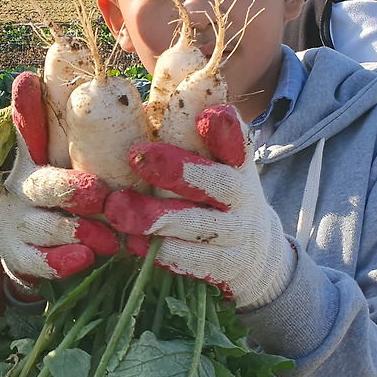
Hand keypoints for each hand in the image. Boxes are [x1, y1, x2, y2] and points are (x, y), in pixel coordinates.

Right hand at [0, 71, 118, 288]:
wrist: (37, 252)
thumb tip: (143, 109)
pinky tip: (84, 258)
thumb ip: (102, 144)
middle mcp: (24, 185)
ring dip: (78, 230)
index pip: (31, 127)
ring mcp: (18, 221)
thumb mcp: (80, 168)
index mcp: (40, 158)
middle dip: (71, 189)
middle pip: (41, 182)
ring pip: (44, 224)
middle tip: (100, 195)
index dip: (27, 107)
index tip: (28, 79)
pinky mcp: (18, 255)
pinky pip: (38, 260)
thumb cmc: (73, 201)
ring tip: (108, 240)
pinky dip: (62, 260)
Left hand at [104, 104, 295, 309]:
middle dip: (177, 169)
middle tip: (136, 156)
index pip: (237, 142)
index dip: (224, 130)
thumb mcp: (216, 166)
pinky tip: (134, 244)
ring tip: (118, 210)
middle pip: (217, 182)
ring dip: (157, 217)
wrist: (258, 257)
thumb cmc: (219, 200)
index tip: (205, 116)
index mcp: (237, 164)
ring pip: (198, 225)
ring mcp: (236, 234)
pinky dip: (162, 253)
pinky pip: (192, 261)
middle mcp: (242, 197)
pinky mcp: (223, 268)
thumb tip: (136, 109)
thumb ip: (185, 142)